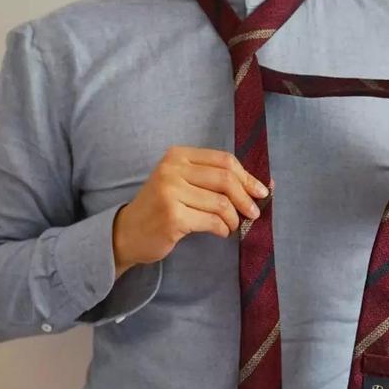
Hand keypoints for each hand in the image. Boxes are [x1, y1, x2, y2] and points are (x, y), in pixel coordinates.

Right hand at [112, 146, 270, 277]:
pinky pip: (212, 221)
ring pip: (221, 203)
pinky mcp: (173, 217)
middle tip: (254, 213)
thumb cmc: (161, 208)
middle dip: (246, 197)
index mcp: (177, 156)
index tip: (262, 191)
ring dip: (234, 218)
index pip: (223, 160)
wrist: (127, 233)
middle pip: (225, 179)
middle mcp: (172, 170)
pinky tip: (220, 232)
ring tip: (232, 225)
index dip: (247, 176)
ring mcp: (170, 193)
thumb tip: (261, 185)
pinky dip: (223, 229)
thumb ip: (213, 179)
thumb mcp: (182, 183)